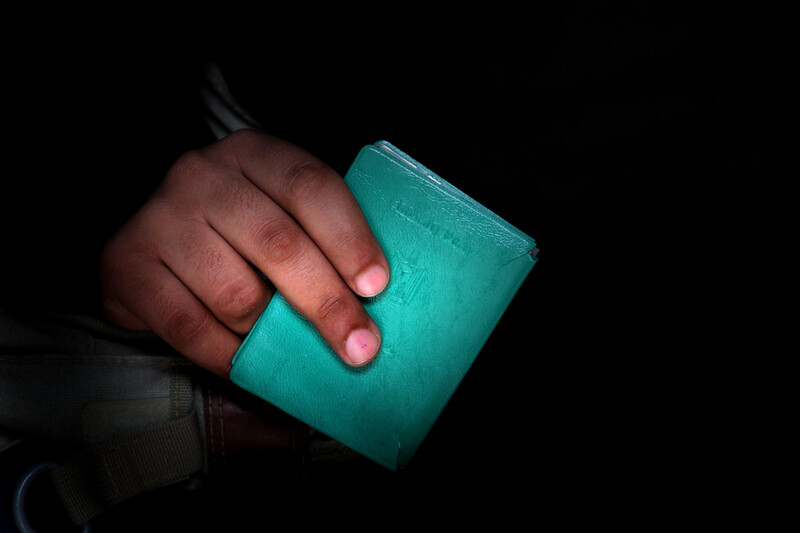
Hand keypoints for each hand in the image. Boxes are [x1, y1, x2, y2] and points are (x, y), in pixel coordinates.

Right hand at [99, 131, 389, 376]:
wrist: (149, 239)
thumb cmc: (235, 232)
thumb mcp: (277, 211)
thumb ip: (318, 240)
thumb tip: (370, 306)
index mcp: (254, 153)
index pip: (310, 186)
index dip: (349, 238)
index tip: (376, 286)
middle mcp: (203, 175)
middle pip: (279, 244)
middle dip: (327, 304)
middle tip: (360, 346)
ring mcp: (160, 217)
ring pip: (237, 295)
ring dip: (270, 334)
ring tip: (283, 344)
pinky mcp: (127, 264)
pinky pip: (191, 328)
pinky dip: (228, 355)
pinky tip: (248, 362)